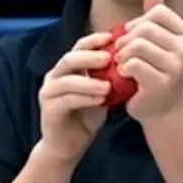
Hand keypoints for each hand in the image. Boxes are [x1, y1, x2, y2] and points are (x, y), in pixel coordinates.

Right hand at [38, 31, 112, 163]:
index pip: (79, 47)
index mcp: (69, 69)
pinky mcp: (49, 109)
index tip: (112, 37)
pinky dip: (84, 98)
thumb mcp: (102, 93)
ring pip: (66, 80)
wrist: (69, 145)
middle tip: (109, 58)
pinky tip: (101, 100)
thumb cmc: (87, 116)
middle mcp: (55, 76)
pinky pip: (66, 100)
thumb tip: (133, 62)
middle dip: (90, 57)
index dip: (94, 40)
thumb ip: (110, 78)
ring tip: (108, 86)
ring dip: (89, 82)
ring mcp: (49, 93)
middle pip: (70, 59)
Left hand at [114, 0, 182, 120]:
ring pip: (138, 45)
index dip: (138, 21)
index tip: (131, 35)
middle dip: (126, 38)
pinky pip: (134, 64)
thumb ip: (154, 17)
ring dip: (122, 53)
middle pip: (146, 27)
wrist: (161, 111)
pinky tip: (123, 74)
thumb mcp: (157, 42)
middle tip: (120, 51)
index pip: (158, 12)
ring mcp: (176, 67)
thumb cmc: (155, 73)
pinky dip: (123, 67)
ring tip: (120, 62)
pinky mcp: (162, 83)